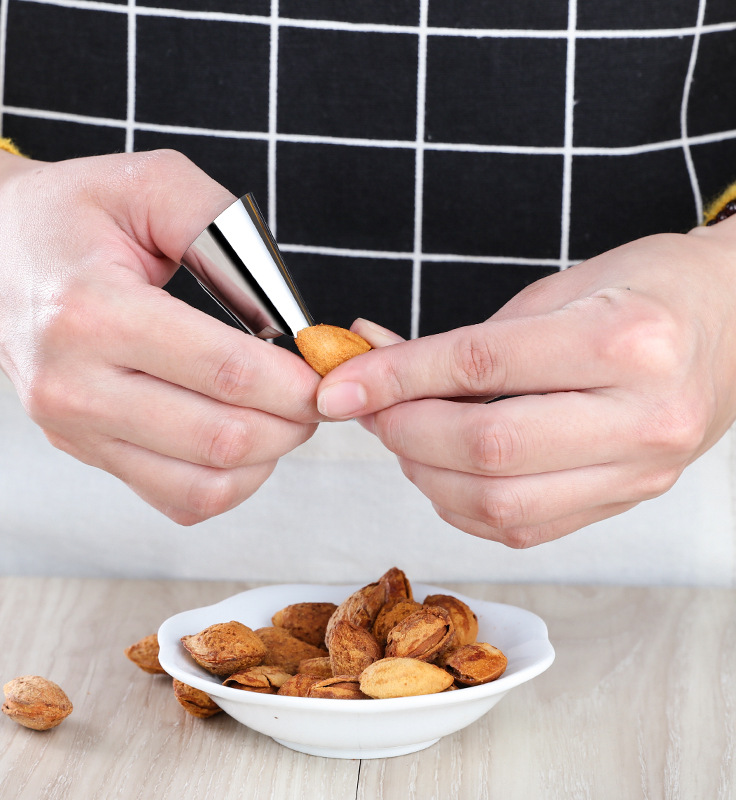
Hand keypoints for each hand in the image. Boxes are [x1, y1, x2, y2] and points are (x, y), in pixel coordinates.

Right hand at [0, 148, 319, 523]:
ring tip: (282, 413)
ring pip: (205, 484)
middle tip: (315, 390)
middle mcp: (76, 386)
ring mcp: (76, 429)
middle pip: (224, 438)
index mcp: (93, 313)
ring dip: (268, 457)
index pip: (226, 372)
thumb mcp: (148, 183)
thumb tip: (285, 311)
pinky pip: (177, 499)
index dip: (298, 380)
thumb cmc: (69, 214)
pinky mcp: (84, 450)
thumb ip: (224, 230)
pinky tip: (242, 439)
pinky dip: (229, 481)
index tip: (328, 368)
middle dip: (295, 421)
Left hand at [316, 222, 735, 546]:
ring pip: (499, 503)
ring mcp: (637, 471)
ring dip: (426, 474)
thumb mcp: (553, 292)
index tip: (339, 383)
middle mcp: (640, 416)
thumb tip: (371, 363)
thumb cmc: (640, 293)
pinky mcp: (624, 501)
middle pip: (486, 449)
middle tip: (368, 409)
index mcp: (624, 340)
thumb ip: (465, 341)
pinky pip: (522, 528)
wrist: (728, 324)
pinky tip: (444, 470)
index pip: (480, 366)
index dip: (394, 377)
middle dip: (403, 432)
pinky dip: (462, 505)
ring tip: (405, 435)